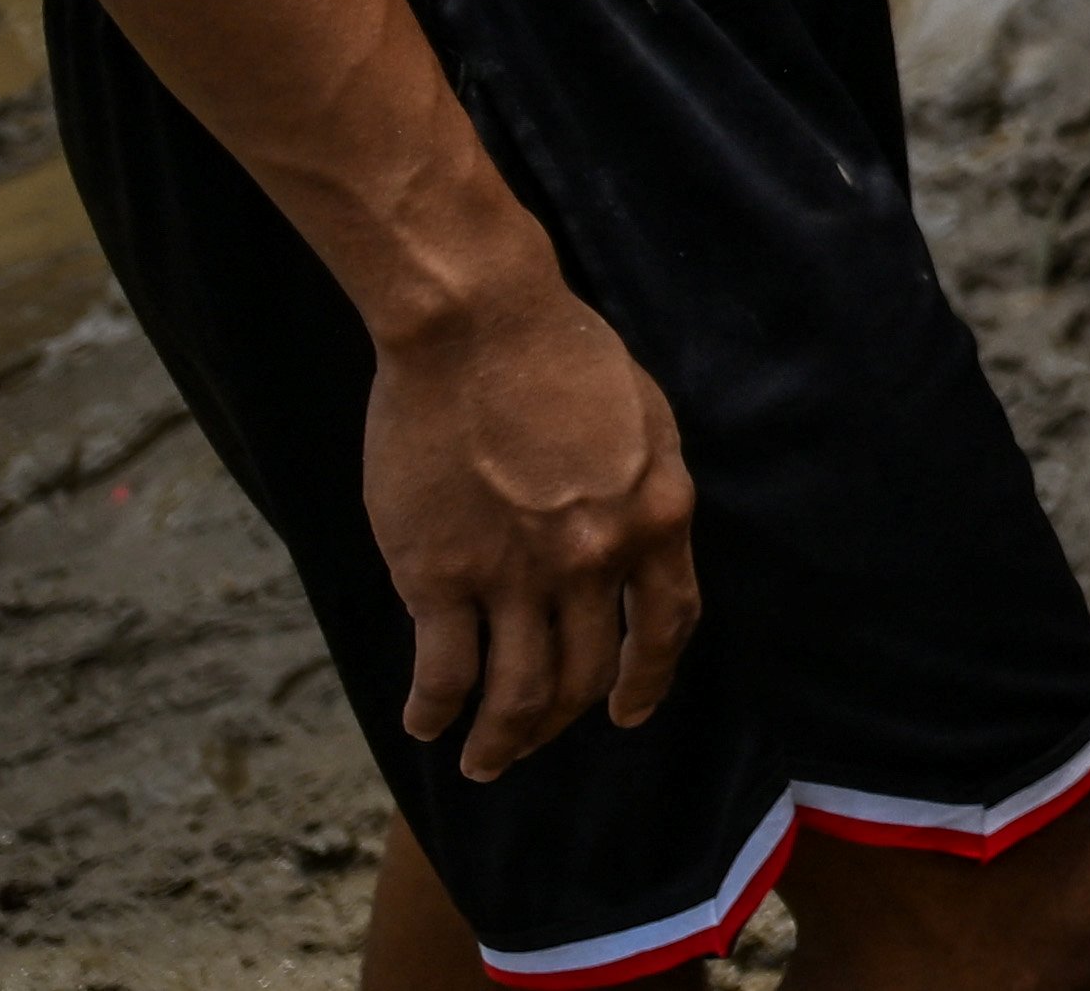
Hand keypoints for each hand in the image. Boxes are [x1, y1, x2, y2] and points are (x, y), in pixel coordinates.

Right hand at [362, 266, 695, 778]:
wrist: (478, 327)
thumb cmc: (562, 357)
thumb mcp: (645, 423)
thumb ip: (645, 496)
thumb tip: (636, 555)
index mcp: (657, 517)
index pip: (665, 627)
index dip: (645, 680)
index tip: (626, 710)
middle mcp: (597, 560)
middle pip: (583, 674)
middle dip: (559, 722)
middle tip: (533, 744)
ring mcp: (518, 575)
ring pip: (516, 695)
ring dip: (500, 741)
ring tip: (484, 763)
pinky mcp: (439, 578)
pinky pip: (445, 672)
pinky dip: (435, 711)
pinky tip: (425, 724)